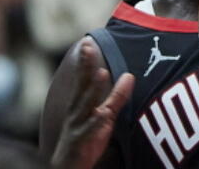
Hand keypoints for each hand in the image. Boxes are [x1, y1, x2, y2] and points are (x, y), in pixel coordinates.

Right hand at [50, 39, 134, 168]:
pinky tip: (102, 114)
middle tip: (87, 46)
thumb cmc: (86, 140)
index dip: (85, 61)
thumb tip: (130, 75)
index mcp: (80, 105)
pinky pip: (89, 133)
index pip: (83, 79)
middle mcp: (76, 113)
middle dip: (84, 66)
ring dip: (92, 90)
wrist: (68, 168)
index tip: (87, 41)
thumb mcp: (104, 116)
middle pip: (81, 86)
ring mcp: (77, 127)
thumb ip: (116, 97)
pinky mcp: (81, 144)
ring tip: (102, 72)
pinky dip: (95, 124)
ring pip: (84, 106)